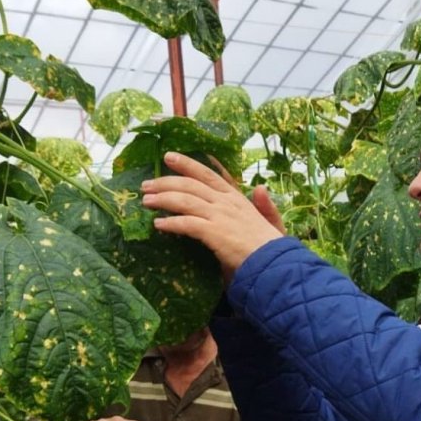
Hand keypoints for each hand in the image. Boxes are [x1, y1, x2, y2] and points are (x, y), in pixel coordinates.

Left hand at [141, 152, 284, 278]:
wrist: (275, 264)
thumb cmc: (272, 248)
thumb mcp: (270, 222)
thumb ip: (264, 205)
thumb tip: (260, 187)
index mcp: (237, 197)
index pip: (208, 174)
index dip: (187, 164)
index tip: (169, 157)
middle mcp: (226, 202)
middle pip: (190, 185)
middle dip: (165, 181)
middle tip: (146, 184)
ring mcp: (219, 216)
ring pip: (184, 200)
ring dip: (162, 199)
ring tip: (146, 202)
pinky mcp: (214, 233)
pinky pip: (186, 224)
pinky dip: (170, 223)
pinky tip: (158, 225)